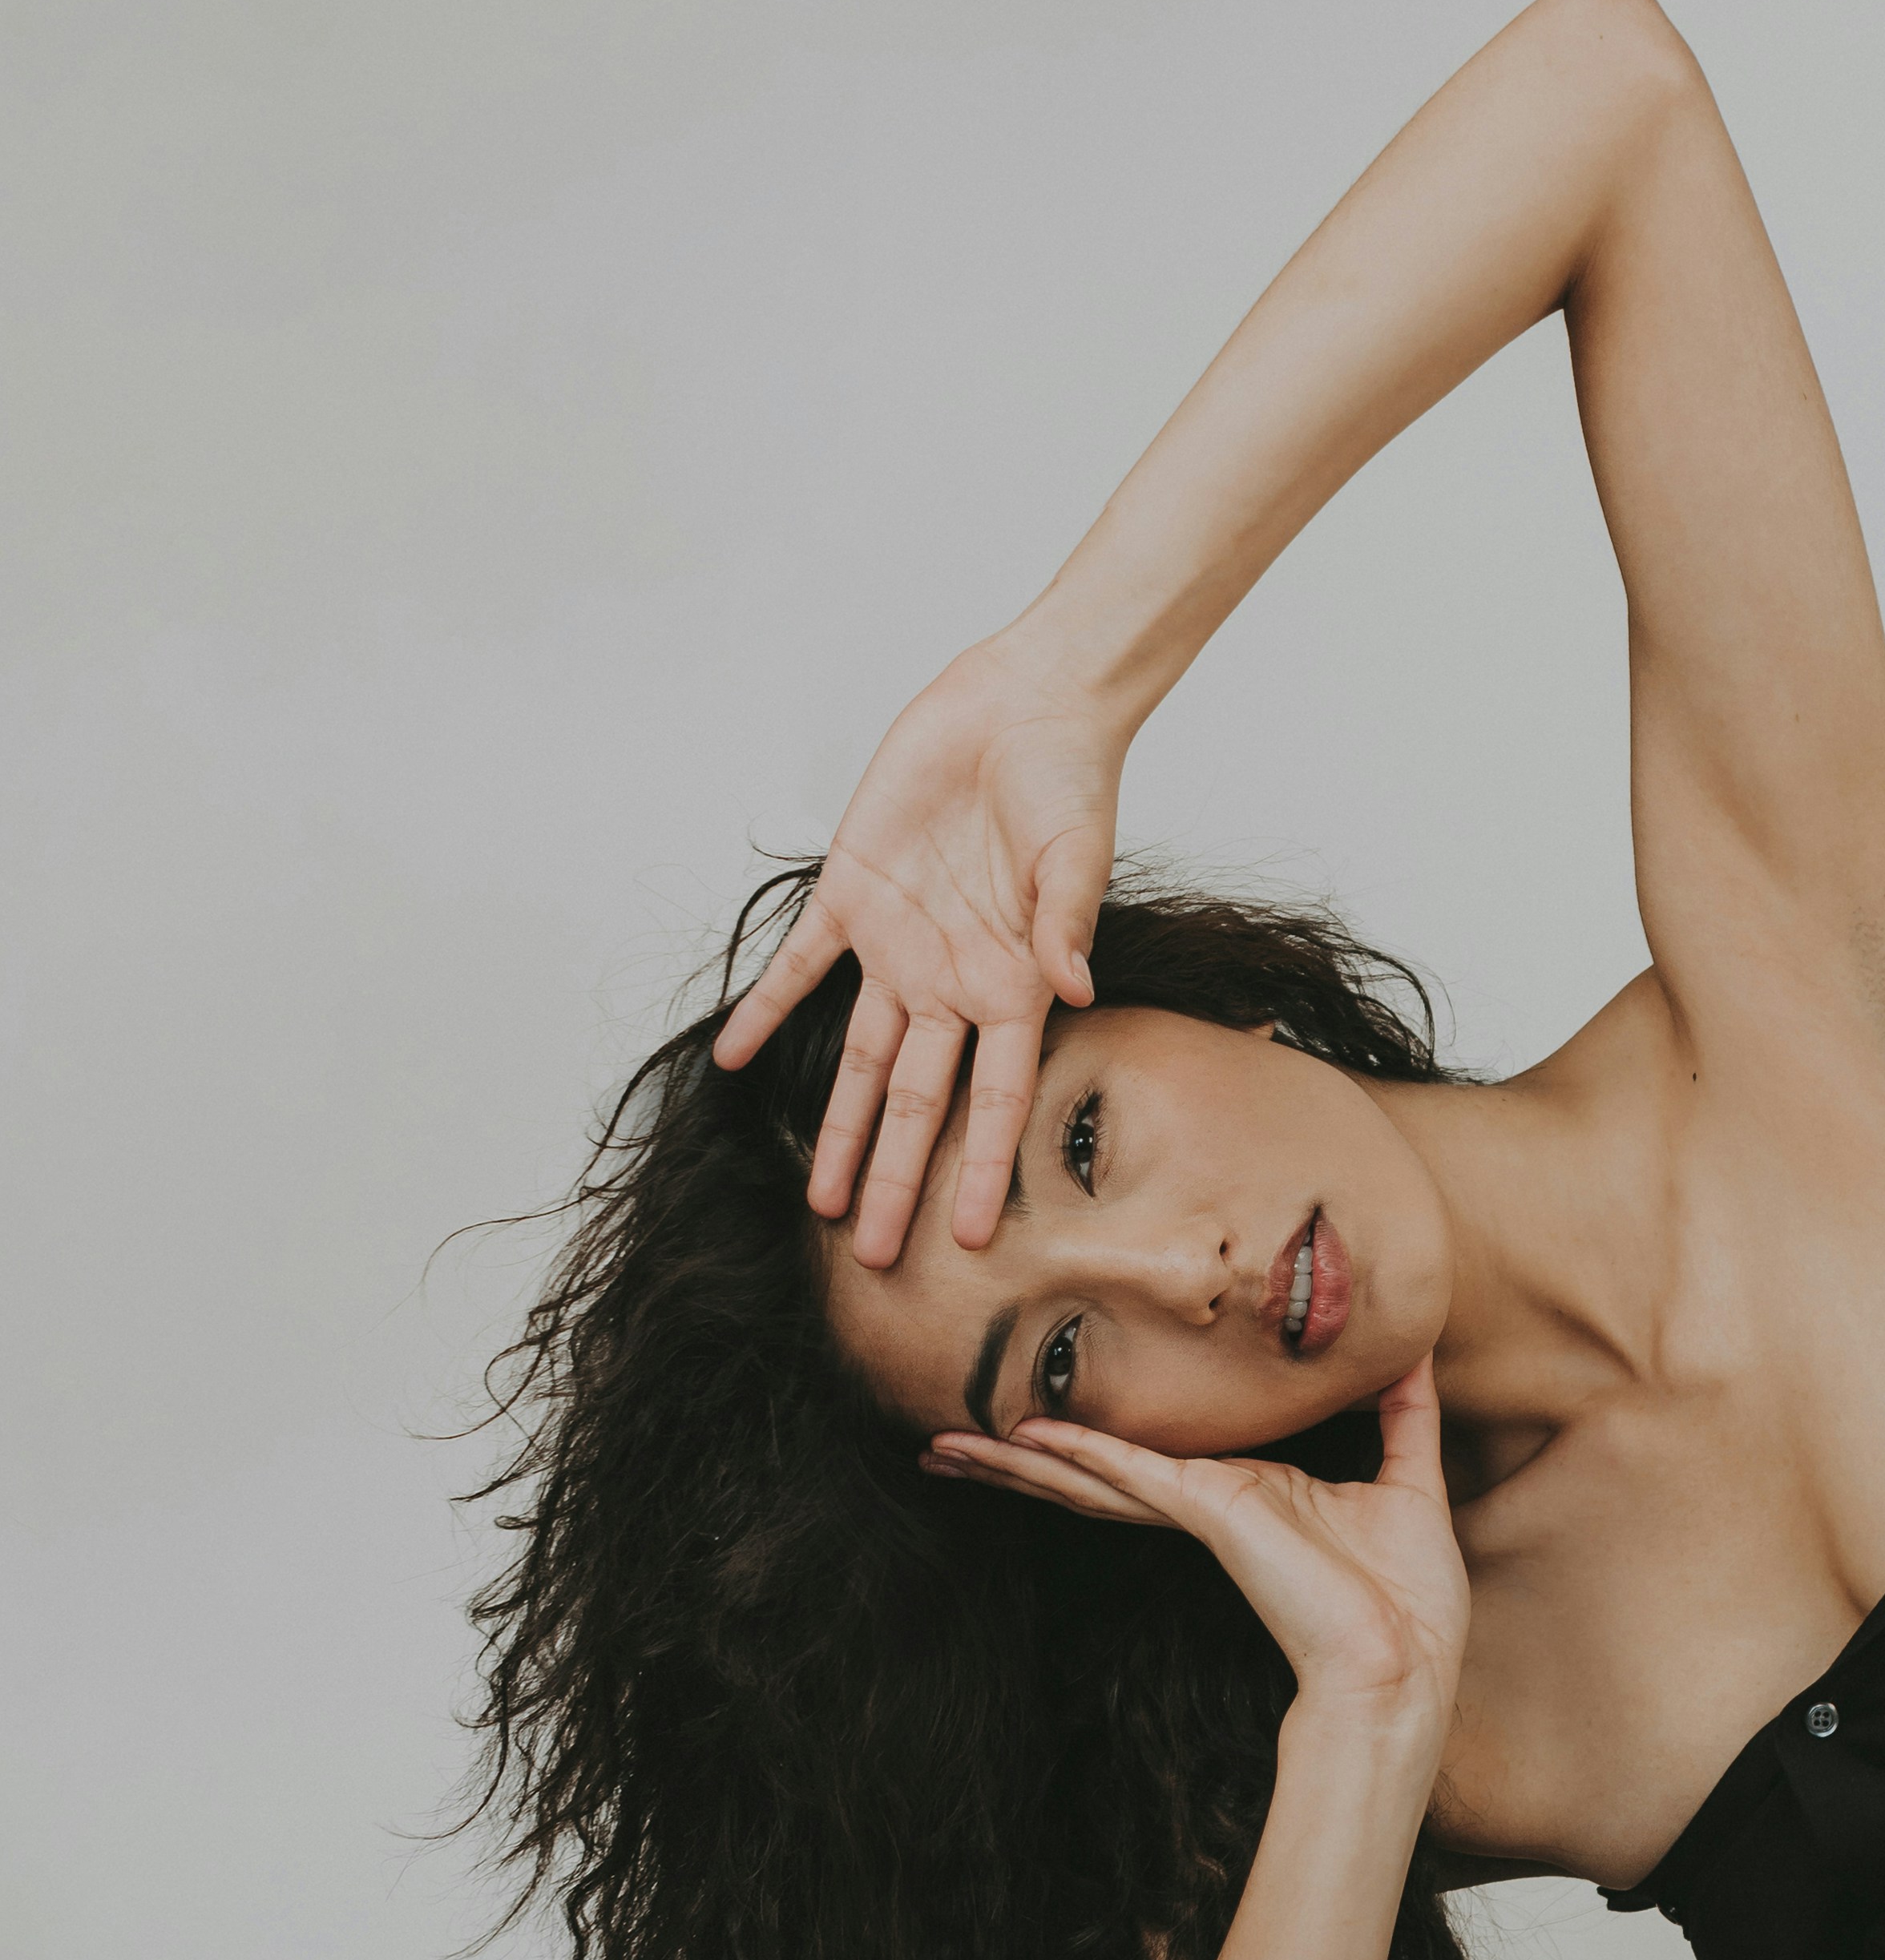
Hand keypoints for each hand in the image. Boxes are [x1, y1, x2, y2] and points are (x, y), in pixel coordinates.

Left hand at [715, 633, 1129, 1264]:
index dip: (980, 1171)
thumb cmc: (1069, 781)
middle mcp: (954, 982)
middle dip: (894, 1179)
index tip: (970, 1238)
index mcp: (1015, 986)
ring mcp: (898, 946)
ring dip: (834, 1127)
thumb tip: (1075, 988)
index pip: (995, 1101)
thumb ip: (1065, 926)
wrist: (1023, 706)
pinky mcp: (851, 896)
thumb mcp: (1077, 857)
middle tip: (873, 1253)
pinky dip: (764, 1012)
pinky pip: (799, 969)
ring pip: (859, 1060)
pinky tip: (730, 1059)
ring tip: (815, 1199)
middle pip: (918, 1104)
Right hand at [926, 1361, 1471, 1740]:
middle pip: (1097, 1473)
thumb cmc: (1407, 1599)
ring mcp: (1205, 1511)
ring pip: (1092, 1477)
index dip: (1093, 1447)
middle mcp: (1211, 1504)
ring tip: (946, 1446)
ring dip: (1020, 1461)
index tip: (1039, 1425)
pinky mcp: (1212, 1514)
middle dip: (1025, 1460)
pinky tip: (1023, 1439)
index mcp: (1250, 1496)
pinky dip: (1080, 1453)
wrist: (1404, 1664)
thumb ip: (1404, 1412)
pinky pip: (1133, 1473)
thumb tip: (1415, 1347)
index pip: (1152, 1464)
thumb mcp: (1408, 1482)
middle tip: (950, 1441)